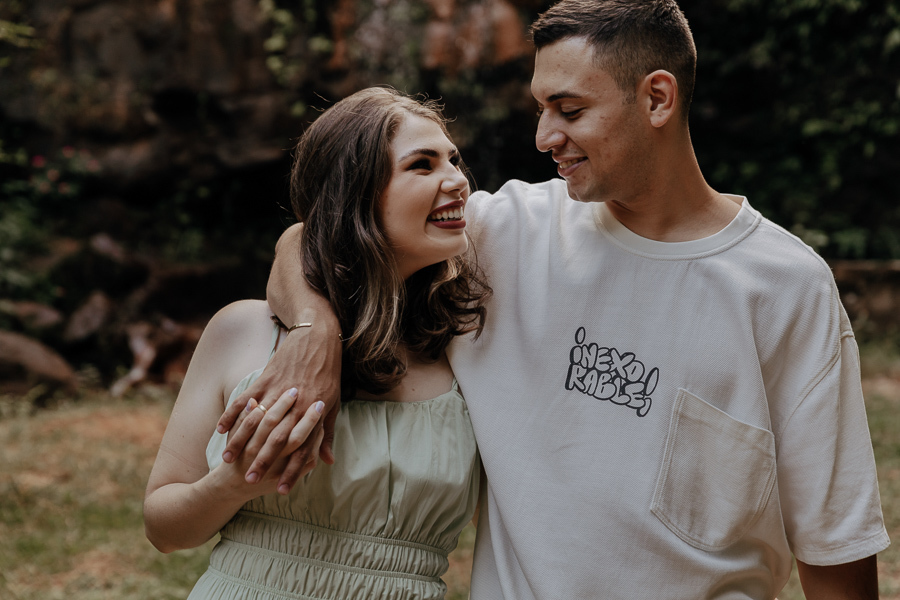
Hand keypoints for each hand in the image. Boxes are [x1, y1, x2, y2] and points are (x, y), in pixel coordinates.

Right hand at [216, 321, 340, 492]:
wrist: (317, 339)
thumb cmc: (328, 374)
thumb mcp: (333, 405)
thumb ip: (326, 434)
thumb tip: (327, 461)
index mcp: (313, 413)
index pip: (301, 449)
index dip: (290, 470)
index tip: (279, 489)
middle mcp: (295, 405)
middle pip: (276, 439)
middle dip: (262, 462)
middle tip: (247, 481)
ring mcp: (277, 391)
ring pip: (256, 422)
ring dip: (241, 442)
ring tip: (229, 460)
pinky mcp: (264, 379)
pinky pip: (243, 400)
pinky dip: (231, 414)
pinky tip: (220, 430)